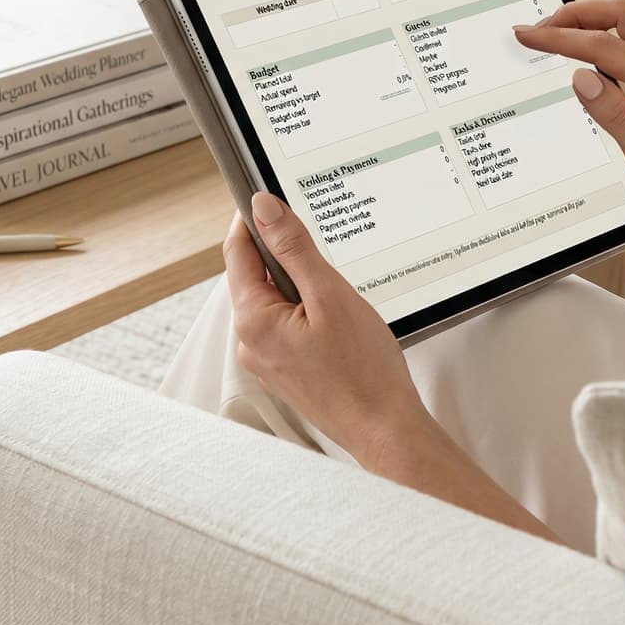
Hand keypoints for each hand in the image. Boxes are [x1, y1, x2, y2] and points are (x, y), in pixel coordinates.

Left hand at [226, 193, 429, 459]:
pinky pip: (287, 325)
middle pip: (256, 274)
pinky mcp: (287, 370)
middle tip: (320, 242)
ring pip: (274, 300)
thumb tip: (264, 208)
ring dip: (300, 283)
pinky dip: (307, 309)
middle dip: (284, 253)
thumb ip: (293, 247)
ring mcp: (268, 359)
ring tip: (338, 288)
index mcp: (253, 319)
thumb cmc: (363, 370)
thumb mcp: (329, 293)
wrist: (386, 428)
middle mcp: (251, 342)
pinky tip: (338, 317)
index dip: (253, 219)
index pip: (238, 250)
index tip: (270, 197)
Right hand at [513, 0, 624, 249]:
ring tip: (566, 31)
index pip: (605, 47)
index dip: (561, 38)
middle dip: (577, 13)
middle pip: (624, 12)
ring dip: (601, 14)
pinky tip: (599, 49)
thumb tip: (581, 75)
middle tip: (540, 30)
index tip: (528, 36)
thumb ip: (615, 114)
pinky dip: (618, 28)